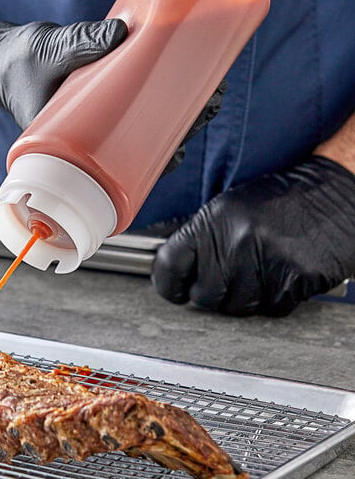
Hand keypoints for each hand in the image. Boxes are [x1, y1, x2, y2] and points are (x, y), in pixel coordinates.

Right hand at [0, 18, 225, 174]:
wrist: (3, 57)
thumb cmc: (18, 67)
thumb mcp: (47, 54)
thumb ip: (80, 43)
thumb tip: (123, 32)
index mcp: (82, 144)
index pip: (130, 163)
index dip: (161, 158)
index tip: (184, 146)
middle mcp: (99, 131)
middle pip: (150, 138)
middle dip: (185, 124)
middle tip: (212, 103)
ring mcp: (107, 110)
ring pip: (152, 116)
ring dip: (185, 104)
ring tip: (213, 87)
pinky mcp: (110, 88)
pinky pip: (142, 93)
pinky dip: (167, 86)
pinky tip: (191, 72)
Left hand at [151, 156, 354, 315]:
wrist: (336, 193)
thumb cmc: (283, 198)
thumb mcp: (230, 206)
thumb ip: (202, 238)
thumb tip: (176, 269)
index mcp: (213, 221)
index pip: (170, 265)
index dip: (167, 283)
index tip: (172, 288)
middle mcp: (235, 243)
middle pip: (203, 295)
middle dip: (211, 292)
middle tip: (228, 275)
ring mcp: (264, 264)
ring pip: (236, 308)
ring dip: (243, 297)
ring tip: (258, 270)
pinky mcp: (292, 282)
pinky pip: (270, 310)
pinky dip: (272, 299)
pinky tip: (279, 274)